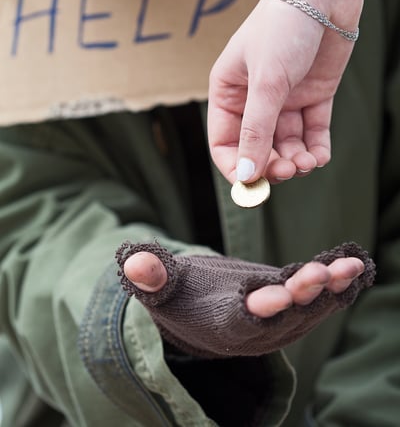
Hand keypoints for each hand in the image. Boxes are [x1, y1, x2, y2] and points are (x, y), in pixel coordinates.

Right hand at [116, 241, 373, 357]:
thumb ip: (149, 275)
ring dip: (331, 290)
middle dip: (305, 295)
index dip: (260, 309)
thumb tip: (134, 260)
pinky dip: (336, 287)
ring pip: (308, 310)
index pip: (242, 320)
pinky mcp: (291, 309)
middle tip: (324, 272)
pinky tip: (353, 268)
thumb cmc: (178, 294)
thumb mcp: (159, 286)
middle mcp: (254, 330)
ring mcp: (277, 322)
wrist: (198, 310)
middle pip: (284, 317)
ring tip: (351, 266)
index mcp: (220, 323)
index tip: (277, 294)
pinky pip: (317, 302)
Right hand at [207, 0, 356, 184]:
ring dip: (296, 159)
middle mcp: (254, 100)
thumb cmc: (282, 28)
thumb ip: (256, 130)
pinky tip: (318, 156)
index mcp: (228, 92)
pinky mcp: (313, 96)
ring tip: (306, 162)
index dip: (236, 166)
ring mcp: (285, 99)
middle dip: (272, 165)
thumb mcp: (266, 82)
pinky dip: (315, 148)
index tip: (253, 185)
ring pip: (286, 144)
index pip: (224, 142)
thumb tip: (246, 176)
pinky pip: (312, 132)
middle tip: (288, 170)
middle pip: (258, 148)